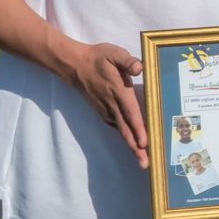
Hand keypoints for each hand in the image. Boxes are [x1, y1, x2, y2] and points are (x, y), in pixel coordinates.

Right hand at [62, 40, 146, 167]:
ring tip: (142, 160)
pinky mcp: (103, 111)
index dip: (137, 128)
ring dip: (131, 146)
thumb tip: (139, 68)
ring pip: (121, 130)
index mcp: (118, 91)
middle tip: (145, 164)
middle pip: (126, 129)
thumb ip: (127, 61)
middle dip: (136, 148)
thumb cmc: (97, 58)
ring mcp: (106, 110)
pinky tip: (133, 145)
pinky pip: (116, 126)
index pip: (130, 112)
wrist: (73, 65)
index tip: (144, 143)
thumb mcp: (113, 53)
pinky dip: (125, 137)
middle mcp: (112, 104)